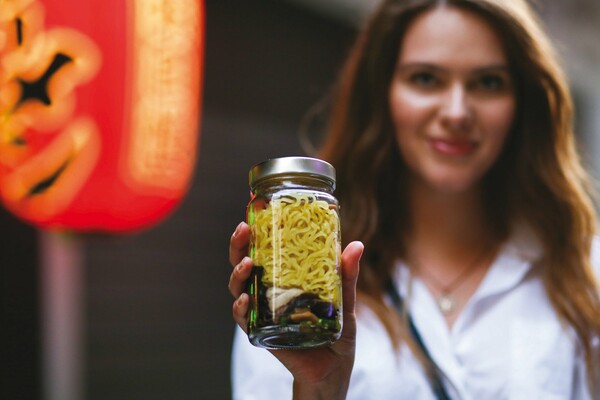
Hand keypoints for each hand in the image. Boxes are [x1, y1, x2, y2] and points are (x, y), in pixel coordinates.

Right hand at [228, 222, 362, 399]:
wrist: (334, 369)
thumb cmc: (337, 332)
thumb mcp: (344, 300)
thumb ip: (346, 275)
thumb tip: (356, 244)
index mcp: (284, 278)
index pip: (264, 250)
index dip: (255, 232)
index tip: (254, 212)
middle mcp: (268, 291)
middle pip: (244, 263)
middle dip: (239, 245)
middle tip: (244, 229)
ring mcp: (262, 311)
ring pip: (239, 288)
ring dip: (237, 274)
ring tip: (246, 264)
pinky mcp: (261, 333)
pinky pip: (244, 319)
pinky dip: (241, 308)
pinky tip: (246, 299)